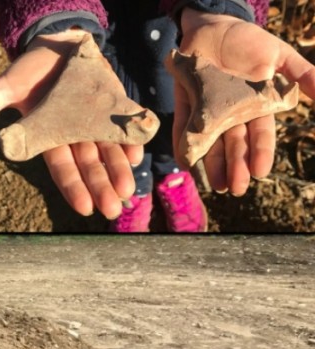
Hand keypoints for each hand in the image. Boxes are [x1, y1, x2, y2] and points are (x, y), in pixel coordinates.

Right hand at [0, 31, 143, 219]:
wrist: (57, 42)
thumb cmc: (29, 70)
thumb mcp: (5, 87)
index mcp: (50, 136)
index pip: (63, 168)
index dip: (74, 187)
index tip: (86, 207)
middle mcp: (74, 134)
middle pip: (90, 166)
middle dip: (101, 186)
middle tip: (113, 209)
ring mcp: (96, 121)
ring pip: (109, 152)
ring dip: (119, 171)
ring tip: (128, 191)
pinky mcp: (113, 106)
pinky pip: (126, 128)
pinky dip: (132, 142)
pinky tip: (139, 156)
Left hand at [176, 9, 314, 193]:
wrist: (215, 26)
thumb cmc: (250, 42)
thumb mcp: (279, 55)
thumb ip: (300, 75)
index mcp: (255, 107)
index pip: (259, 134)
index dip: (260, 153)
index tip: (260, 171)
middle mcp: (231, 114)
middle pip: (234, 145)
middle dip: (235, 167)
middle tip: (235, 188)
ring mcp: (207, 111)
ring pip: (210, 143)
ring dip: (212, 165)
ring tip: (215, 185)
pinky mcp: (186, 104)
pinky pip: (183, 127)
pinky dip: (183, 144)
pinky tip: (185, 162)